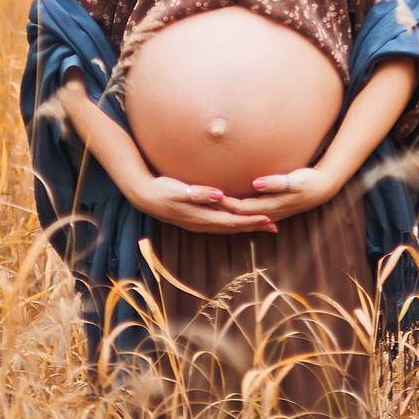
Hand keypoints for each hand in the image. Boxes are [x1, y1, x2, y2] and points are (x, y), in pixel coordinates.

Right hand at [128, 174, 280, 234]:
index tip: (268, 218)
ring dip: (246, 227)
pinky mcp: (196, 219)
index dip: (250, 220)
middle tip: (274, 227)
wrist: (144, 197)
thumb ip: (199, 194)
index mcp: (201, 217)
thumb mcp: (179, 191)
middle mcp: (202, 223)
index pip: (232, 221)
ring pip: (228, 228)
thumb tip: (220, 195)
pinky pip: (220, 225)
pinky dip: (234, 224)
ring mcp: (199, 223)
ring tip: (263, 226)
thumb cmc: (162, 190)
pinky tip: (240, 222)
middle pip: (234, 227)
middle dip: (254, 226)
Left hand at [218, 166, 337, 221]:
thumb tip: (255, 184)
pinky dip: (237, 213)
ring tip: (209, 206)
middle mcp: (267, 213)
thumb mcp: (294, 181)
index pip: (240, 208)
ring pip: (242, 217)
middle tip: (202, 203)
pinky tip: (228, 209)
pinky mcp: (271, 209)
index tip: (209, 196)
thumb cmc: (308, 182)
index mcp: (270, 206)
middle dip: (220, 210)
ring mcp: (269, 213)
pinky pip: (249, 214)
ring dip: (227, 213)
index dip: (224, 203)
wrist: (323, 190)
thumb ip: (274, 183)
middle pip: (238, 215)